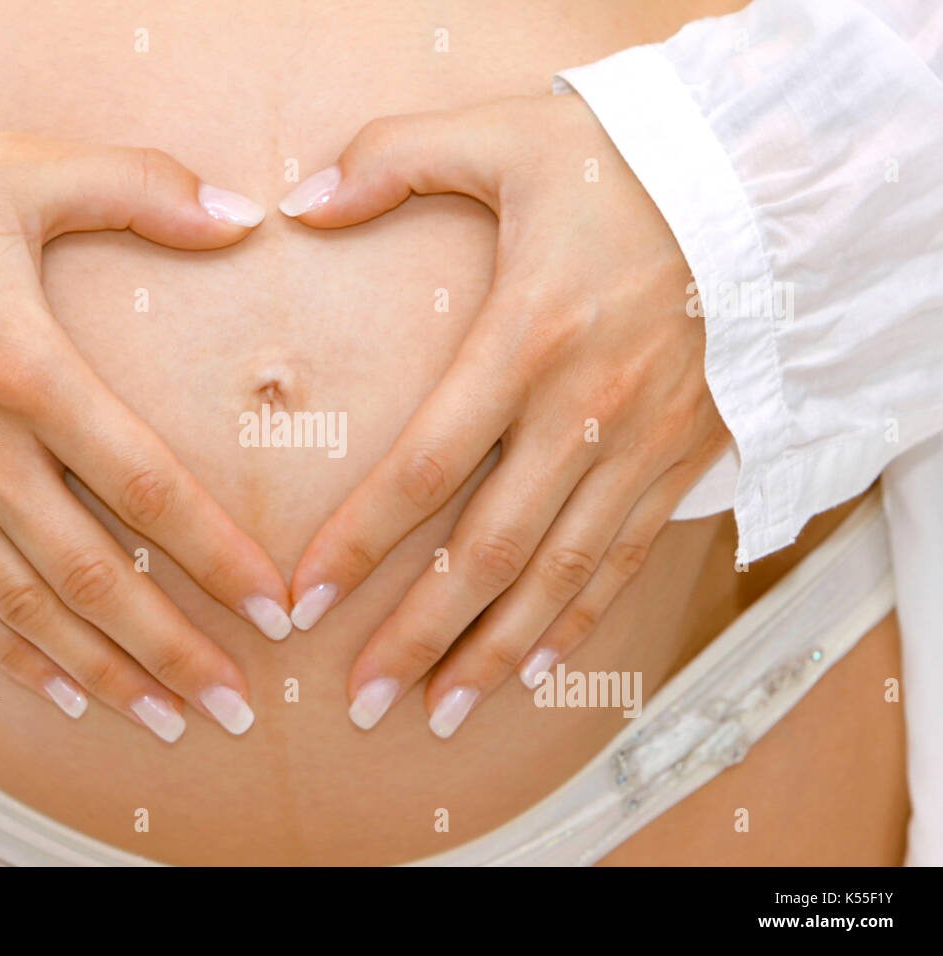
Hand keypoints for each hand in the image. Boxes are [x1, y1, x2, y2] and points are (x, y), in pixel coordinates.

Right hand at [0, 119, 287, 740]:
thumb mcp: (23, 166)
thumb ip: (143, 187)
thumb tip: (243, 214)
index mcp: (19, 367)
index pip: (143, 485)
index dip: (216, 554)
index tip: (272, 607)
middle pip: (89, 575)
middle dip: (170, 650)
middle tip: (235, 706)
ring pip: (21, 608)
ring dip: (98, 672)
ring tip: (163, 720)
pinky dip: (6, 654)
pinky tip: (56, 691)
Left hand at [279, 96, 730, 735]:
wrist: (765, 182)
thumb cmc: (625, 162)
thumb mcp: (504, 135)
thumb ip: (393, 159)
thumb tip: (299, 205)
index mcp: (529, 340)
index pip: (426, 467)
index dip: (361, 542)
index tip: (304, 600)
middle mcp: (586, 411)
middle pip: (491, 551)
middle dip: (420, 634)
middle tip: (362, 699)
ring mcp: (643, 445)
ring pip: (561, 577)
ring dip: (495, 654)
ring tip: (440, 714)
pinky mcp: (685, 458)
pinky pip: (627, 559)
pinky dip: (580, 622)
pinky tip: (535, 669)